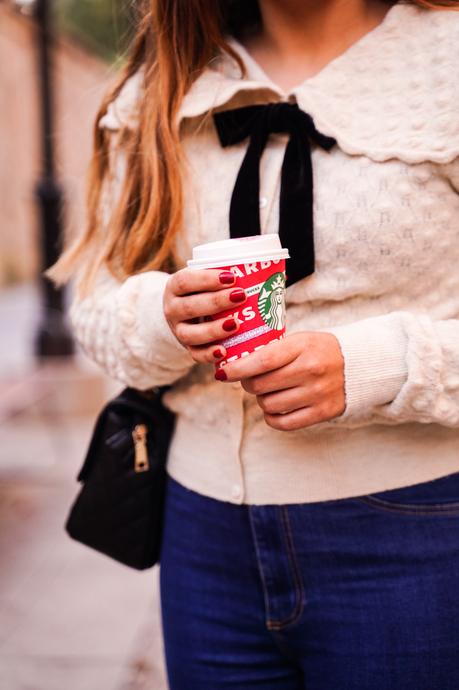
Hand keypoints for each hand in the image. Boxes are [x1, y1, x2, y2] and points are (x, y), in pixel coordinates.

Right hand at [163, 268, 246, 363]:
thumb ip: (228, 274)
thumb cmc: (204, 291)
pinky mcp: (187, 348)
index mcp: (175, 287)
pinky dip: (209, 355)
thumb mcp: (206, 279)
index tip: (232, 277)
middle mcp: (172, 309)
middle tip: (241, 296)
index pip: (185, 281)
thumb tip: (273, 270)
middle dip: (216, 302)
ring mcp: (178, 330)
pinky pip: (195, 355)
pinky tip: (224, 351)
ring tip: (235, 324)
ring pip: (190, 334)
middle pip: (189, 307)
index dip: (207, 279)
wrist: (186, 314)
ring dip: (213, 329)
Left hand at [216, 332, 345, 429]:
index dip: (237, 369)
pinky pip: (283, 422)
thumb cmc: (320, 349)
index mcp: (302, 347)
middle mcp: (310, 371)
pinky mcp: (322, 413)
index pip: (261, 361)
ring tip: (268, 390)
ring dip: (261, 399)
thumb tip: (234, 363)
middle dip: (247, 383)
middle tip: (249, 379)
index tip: (222, 373)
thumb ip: (272, 350)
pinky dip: (272, 416)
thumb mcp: (300, 339)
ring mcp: (317, 394)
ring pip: (268, 405)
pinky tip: (275, 407)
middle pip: (260, 385)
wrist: (359, 363)